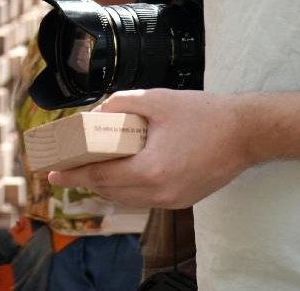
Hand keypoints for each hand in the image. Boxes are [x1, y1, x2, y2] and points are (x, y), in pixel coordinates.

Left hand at [47, 89, 254, 208]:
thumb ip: (120, 105)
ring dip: (108, 185)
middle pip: (111, 192)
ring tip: (91, 168)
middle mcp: (160, 193)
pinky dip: (129, 187)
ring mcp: (173, 200)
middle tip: (68, 167)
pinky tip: (122, 171)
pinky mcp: (184, 200)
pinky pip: (146, 198)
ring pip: (128, 198)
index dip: (73, 176)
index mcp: (150, 170)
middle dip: (87, 180)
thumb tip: (94, 114)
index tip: (52, 174)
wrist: (247, 132)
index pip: (100, 178)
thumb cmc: (203, 114)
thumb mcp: (155, 99)